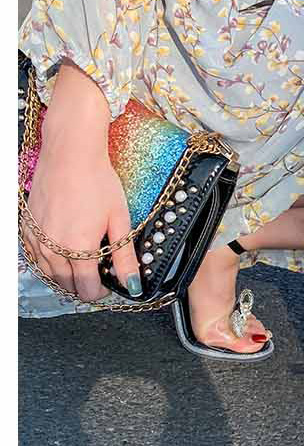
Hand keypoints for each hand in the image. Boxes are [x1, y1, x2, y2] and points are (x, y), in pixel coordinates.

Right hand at [20, 62, 140, 301]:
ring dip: (66, 276)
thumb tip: (133, 285)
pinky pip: (35, 257)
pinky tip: (62, 252)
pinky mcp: (27, 227)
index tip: (110, 284)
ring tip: (83, 263)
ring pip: (49, 274)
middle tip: (99, 273)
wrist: (70, 154)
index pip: (87, 289)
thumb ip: (124, 257)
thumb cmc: (97, 181)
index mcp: (79, 249)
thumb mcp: (120, 220)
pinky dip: (48, 261)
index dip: (101, 291)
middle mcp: (53, 248)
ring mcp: (37, 238)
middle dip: (84, 285)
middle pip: (67, 285)